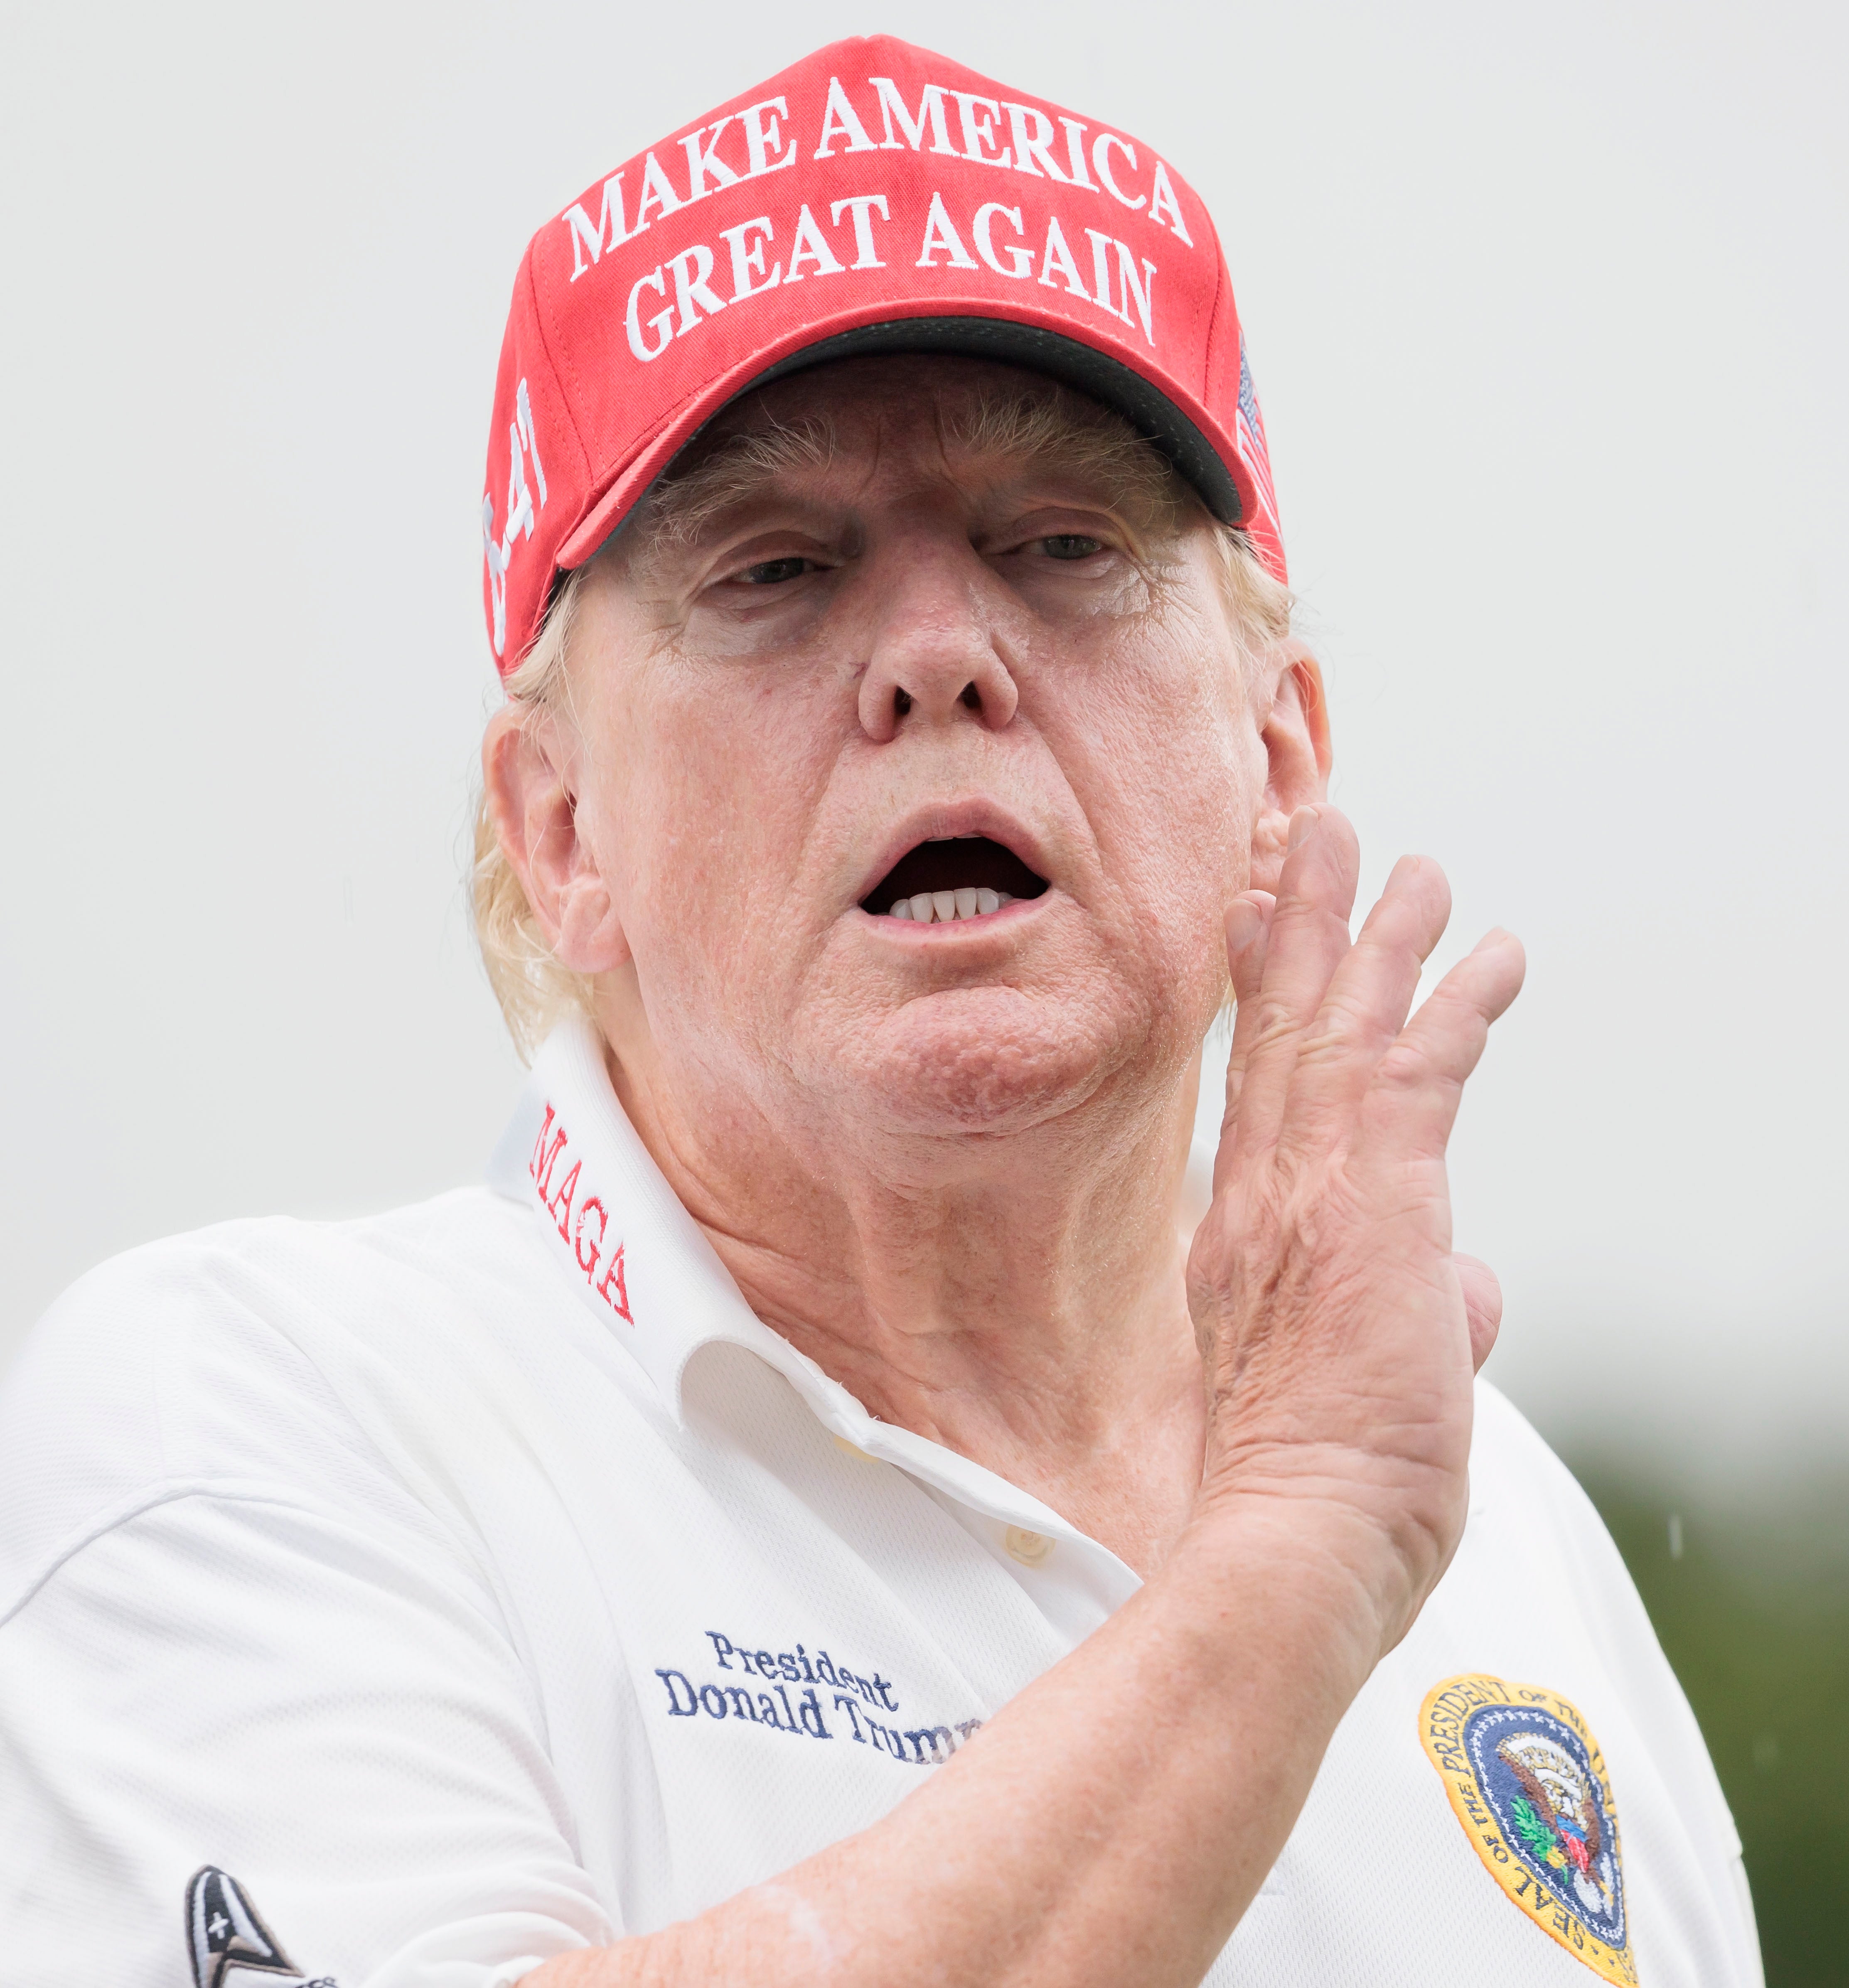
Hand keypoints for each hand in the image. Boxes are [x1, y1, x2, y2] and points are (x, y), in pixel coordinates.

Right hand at [1185, 806, 1524, 1653]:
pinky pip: (1415, 1073)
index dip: (1260, 996)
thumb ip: (1416, 1313)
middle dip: (1305, 924)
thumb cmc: (1319, 1489)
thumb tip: (1472, 1289)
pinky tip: (1488, 950)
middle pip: (1280, 1028)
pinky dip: (1452, 1006)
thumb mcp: (1365, 1383)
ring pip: (1340, 1028)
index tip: (1261, 923)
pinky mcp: (1377, 1205)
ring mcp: (1310, 1193)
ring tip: (1408, 861)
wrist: (1294, 1540)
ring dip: (1376, 934)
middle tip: (1320, 838)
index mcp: (1245, 1234)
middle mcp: (1262, 1195)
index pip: (1255, 1087)